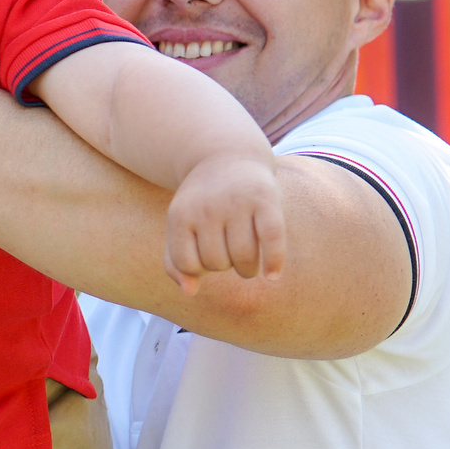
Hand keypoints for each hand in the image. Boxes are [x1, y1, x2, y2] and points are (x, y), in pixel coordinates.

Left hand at [164, 151, 286, 291]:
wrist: (227, 156)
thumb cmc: (202, 203)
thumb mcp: (180, 226)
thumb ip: (175, 262)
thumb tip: (189, 292)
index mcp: (181, 214)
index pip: (186, 264)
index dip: (197, 270)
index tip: (205, 259)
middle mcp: (208, 207)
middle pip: (217, 262)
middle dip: (223, 265)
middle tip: (227, 252)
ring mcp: (237, 202)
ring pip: (243, 258)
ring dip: (247, 270)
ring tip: (246, 263)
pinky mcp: (266, 199)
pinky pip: (272, 239)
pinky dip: (274, 262)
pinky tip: (272, 276)